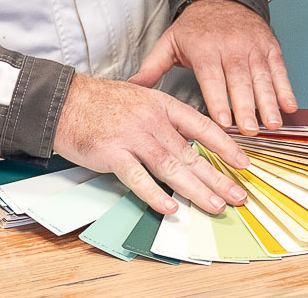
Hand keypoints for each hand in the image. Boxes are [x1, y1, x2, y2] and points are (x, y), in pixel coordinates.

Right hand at [53, 71, 250, 216]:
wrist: (65, 102)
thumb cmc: (103, 103)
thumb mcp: (142, 99)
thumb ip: (166, 120)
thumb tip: (191, 143)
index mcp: (163, 105)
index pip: (202, 126)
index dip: (225, 146)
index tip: (243, 163)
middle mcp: (152, 120)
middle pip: (191, 153)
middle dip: (218, 177)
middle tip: (238, 195)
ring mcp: (133, 137)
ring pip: (171, 167)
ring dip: (196, 190)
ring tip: (215, 206)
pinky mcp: (112, 153)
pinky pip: (138, 178)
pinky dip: (155, 194)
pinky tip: (170, 207)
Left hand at [129, 0, 296, 134]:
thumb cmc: (195, 26)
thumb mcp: (169, 41)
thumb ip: (152, 67)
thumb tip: (131, 88)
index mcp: (204, 47)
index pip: (212, 76)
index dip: (219, 99)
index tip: (223, 121)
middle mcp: (230, 46)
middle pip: (240, 79)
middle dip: (246, 106)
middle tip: (251, 130)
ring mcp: (253, 45)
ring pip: (262, 76)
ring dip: (269, 101)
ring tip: (273, 123)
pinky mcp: (269, 45)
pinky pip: (279, 68)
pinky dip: (286, 87)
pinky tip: (290, 106)